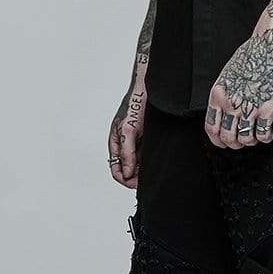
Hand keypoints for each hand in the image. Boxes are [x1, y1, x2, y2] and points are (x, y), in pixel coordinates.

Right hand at [109, 74, 146, 188]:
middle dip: (136, 178)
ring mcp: (136, 145)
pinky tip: (157, 164)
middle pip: (128, 171)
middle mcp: (125, 146)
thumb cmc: (136, 104)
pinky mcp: (147, 142)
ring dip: (144, 172)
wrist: (151, 90)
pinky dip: (151, 164)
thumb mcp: (129, 130)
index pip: (116, 170)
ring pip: (138, 167)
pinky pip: (147, 159)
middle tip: (147, 181)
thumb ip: (127, 152)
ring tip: (154, 172)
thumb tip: (127, 174)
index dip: (125, 180)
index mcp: (115, 143)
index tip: (136, 183)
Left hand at [205, 27, 272, 149]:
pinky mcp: (267, 110)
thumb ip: (225, 94)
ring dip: (252, 142)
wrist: (270, 46)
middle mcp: (231, 104)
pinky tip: (271, 132)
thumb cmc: (252, 55)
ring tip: (257, 135)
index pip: (211, 127)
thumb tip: (226, 112)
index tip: (224, 142)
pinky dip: (267, 138)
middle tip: (243, 141)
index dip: (217, 140)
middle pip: (227, 138)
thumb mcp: (228, 75)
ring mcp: (248, 108)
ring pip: (245, 140)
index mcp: (218, 95)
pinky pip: (263, 135)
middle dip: (235, 144)